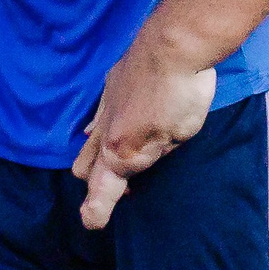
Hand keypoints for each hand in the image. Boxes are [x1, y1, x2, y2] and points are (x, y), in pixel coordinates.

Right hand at [72, 40, 216, 227]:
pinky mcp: (108, 92)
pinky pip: (94, 122)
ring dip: (95, 162)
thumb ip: (155, 152)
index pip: (101, 191)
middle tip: (120, 192)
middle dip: (97, 187)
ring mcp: (102, 111)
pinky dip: (98, 135)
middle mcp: (103, 134)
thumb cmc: (183, 95)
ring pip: (86, 146)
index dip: (96, 210)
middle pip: (87, 171)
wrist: (173, 45)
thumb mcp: (179, 135)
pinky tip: (106, 134)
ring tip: (115, 166)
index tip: (93, 223)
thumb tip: (143, 156)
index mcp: (120, 152)